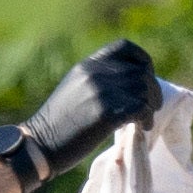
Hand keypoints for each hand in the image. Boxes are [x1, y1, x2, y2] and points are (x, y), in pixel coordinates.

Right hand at [17, 38, 159, 179]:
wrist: (40, 145)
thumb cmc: (58, 124)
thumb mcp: (76, 89)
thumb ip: (98, 81)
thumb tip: (128, 86)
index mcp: (88, 64)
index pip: (126, 47)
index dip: (144, 62)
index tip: (147, 80)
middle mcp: (95, 73)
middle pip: (141, 71)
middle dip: (152, 90)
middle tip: (151, 108)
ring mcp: (100, 91)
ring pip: (144, 90)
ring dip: (150, 106)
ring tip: (146, 121)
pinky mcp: (105, 113)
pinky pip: (140, 108)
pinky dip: (146, 118)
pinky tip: (143, 127)